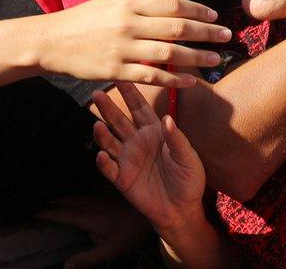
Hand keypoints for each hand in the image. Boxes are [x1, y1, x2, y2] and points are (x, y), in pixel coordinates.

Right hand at [35, 192, 151, 268]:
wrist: (147, 213)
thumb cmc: (129, 233)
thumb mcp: (109, 251)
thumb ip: (87, 259)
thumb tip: (66, 267)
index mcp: (86, 217)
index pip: (59, 213)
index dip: (45, 214)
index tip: (33, 216)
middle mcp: (88, 204)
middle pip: (63, 202)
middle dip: (49, 205)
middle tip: (37, 209)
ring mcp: (96, 198)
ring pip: (72, 197)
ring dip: (59, 200)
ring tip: (50, 204)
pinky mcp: (103, 195)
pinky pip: (81, 195)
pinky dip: (71, 198)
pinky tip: (73, 201)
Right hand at [38, 0, 230, 87]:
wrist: (51, 41)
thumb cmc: (83, 21)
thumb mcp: (111, 4)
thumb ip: (140, 7)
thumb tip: (173, 12)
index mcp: (129, 3)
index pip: (173, 6)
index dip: (198, 12)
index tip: (215, 17)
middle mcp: (129, 24)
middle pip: (178, 28)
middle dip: (207, 33)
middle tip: (227, 36)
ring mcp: (123, 48)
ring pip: (170, 54)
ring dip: (198, 57)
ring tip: (216, 59)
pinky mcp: (116, 71)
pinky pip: (153, 77)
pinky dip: (175, 80)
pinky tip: (191, 81)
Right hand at [92, 83, 204, 231]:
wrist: (182, 209)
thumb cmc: (188, 179)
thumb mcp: (187, 157)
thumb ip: (176, 138)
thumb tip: (167, 118)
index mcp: (153, 132)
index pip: (139, 108)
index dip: (130, 93)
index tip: (120, 76)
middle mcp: (136, 141)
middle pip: (119, 121)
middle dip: (108, 108)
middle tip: (97, 94)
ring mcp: (127, 159)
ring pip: (110, 142)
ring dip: (102, 133)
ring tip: (97, 125)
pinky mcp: (121, 178)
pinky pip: (109, 168)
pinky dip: (104, 162)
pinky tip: (101, 156)